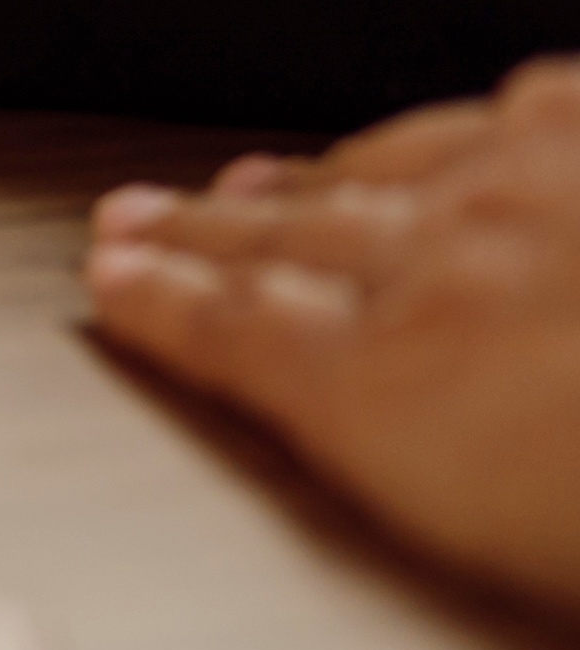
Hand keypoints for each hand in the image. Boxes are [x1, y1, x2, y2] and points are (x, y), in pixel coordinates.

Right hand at [83, 60, 579, 617]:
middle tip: (134, 220)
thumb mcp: (502, 537)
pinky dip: (465, 127)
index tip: (111, 284)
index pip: (241, 333)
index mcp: (395, 384)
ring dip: (308, 179)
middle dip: (201, 234)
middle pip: (293, 242)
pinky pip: (523, 112)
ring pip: (391, 171)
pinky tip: (460, 126)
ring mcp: (542, 184)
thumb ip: (421, 459)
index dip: (166, 308)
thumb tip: (374, 425)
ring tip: (246, 183)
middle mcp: (446, 266)